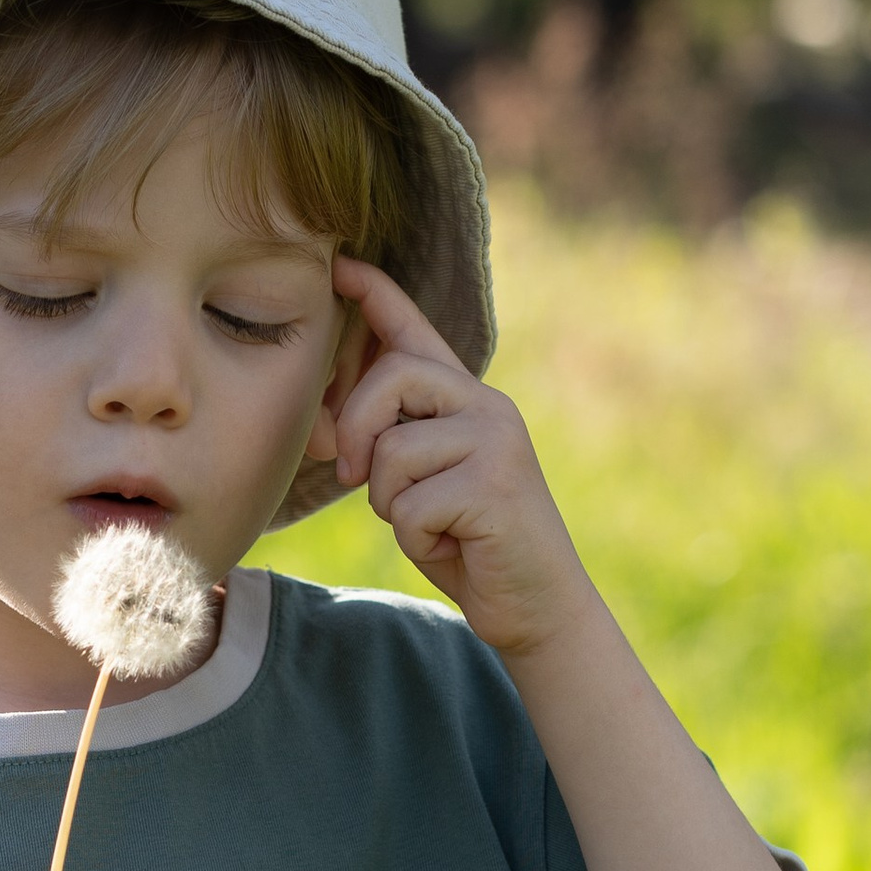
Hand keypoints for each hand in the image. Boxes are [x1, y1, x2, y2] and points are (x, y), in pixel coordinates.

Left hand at [325, 258, 587, 660]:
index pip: (416, 334)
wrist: (538, 606)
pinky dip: (417, 539)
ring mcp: (496, 442)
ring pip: (394, 452)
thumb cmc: (471, 546)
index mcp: (468, 401)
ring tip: (434, 523)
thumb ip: (391, 445)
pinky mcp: (496, 486)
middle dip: (358, 429)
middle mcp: (488, 407)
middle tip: (356, 478)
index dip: (377, 296)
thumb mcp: (422, 486)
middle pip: (392, 378)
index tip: (341, 265)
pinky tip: (454, 546)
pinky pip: (411, 507)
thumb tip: (332, 432)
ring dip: (393, 504)